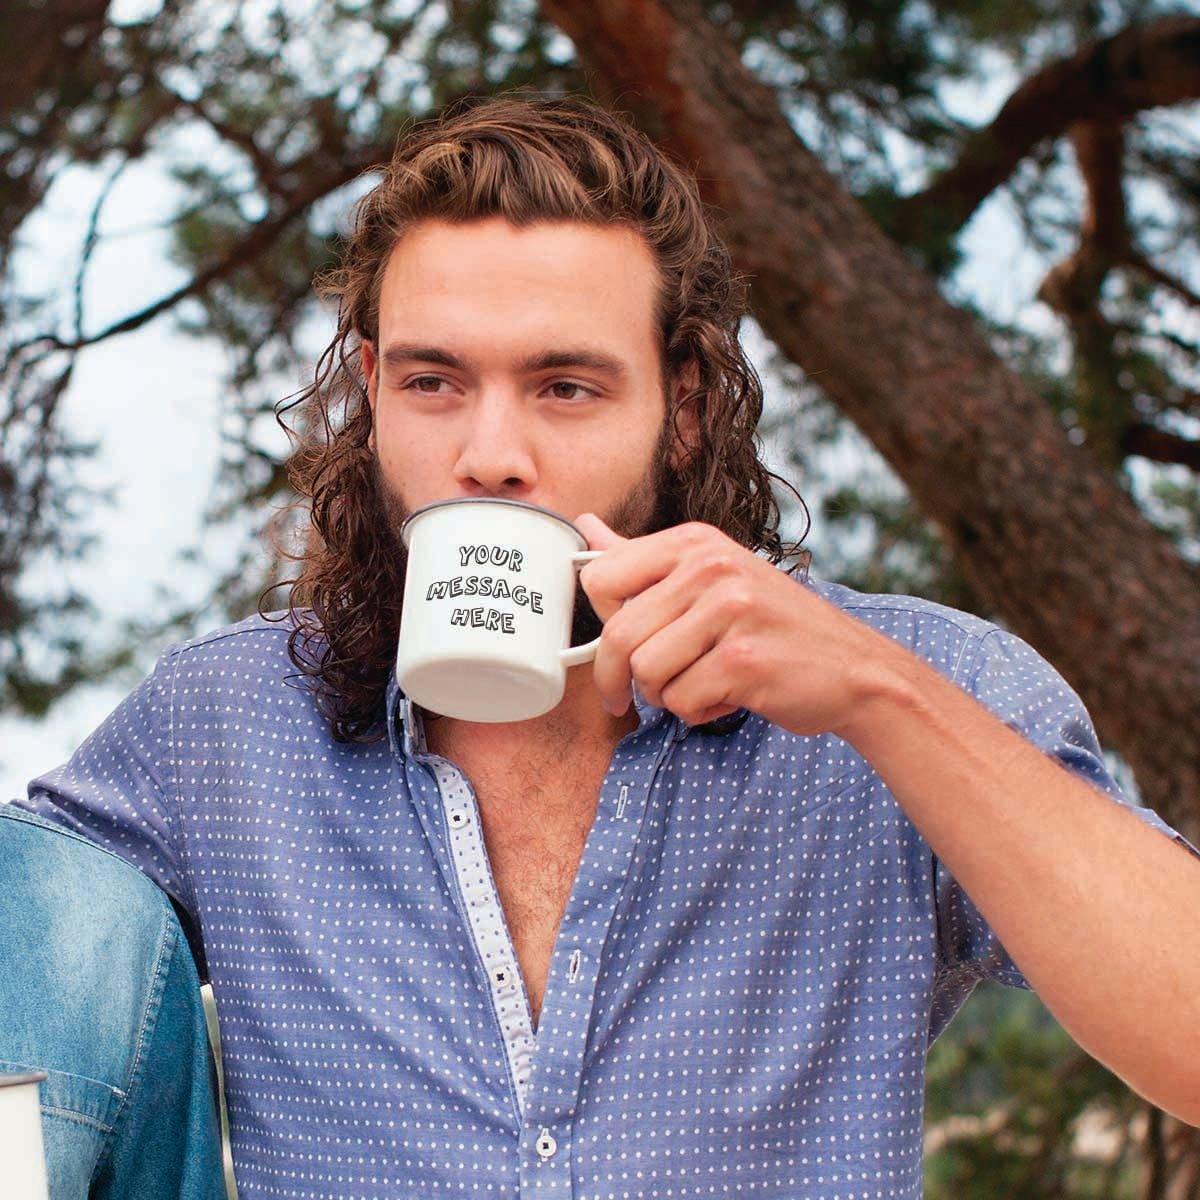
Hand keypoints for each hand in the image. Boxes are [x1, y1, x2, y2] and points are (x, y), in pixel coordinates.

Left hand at [573, 514, 907, 737]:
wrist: (855, 669)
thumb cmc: (774, 627)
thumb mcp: (713, 577)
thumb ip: (644, 559)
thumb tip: (585, 526)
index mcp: (695, 542)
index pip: (601, 577)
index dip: (604, 620)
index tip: (620, 644)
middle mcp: (712, 567)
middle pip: (618, 633)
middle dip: (616, 677)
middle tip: (625, 697)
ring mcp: (731, 611)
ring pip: (647, 672)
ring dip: (665, 695)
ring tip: (701, 684)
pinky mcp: (745, 659)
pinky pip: (681, 700)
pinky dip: (697, 711)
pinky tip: (729, 696)